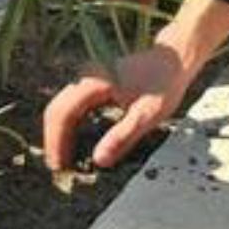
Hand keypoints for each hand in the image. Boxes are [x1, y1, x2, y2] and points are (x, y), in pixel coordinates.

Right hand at [41, 39, 198, 171]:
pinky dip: (70, 126)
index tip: (58, 166)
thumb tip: (99, 160)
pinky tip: (77, 142)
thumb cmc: (164, 83)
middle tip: (59, 168)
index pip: (62, 113)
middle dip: (54, 140)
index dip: (55, 142)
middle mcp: (85, 78)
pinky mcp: (94, 84)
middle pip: (56, 109)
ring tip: (66, 159)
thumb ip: (122, 137)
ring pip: (62, 107)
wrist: (175, 59)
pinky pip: (73, 105)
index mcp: (93, 83)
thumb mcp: (147, 114)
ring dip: (60, 133)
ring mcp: (88, 79)